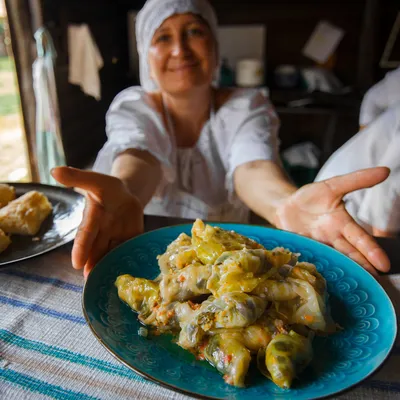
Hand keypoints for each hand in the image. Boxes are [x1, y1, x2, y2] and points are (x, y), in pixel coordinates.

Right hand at [51, 167, 143, 277]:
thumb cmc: (107, 188)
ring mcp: (116, 239)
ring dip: (108, 268)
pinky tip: (130, 276)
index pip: (85, 235)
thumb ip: (78, 178)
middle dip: (93, 266)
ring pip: (111, 255)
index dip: (81, 248)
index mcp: (93, 219)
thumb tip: (54, 170)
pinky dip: (129, 262)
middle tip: (90, 282)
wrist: (126, 195)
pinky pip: (129, 252)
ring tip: (106, 284)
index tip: (76, 264)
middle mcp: (102, 233)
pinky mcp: (130, 241)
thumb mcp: (95, 180)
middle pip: (97, 251)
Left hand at [274, 167, 390, 275]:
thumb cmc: (311, 197)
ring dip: (345, 272)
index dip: (371, 251)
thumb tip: (385, 170)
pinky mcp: (303, 251)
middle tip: (376, 283)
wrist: (285, 206)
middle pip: (350, 255)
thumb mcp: (332, 185)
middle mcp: (333, 239)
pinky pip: (312, 262)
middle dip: (363, 268)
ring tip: (355, 285)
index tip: (384, 265)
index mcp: (342, 224)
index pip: (360, 239)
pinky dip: (319, 270)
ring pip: (334, 261)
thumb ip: (356, 180)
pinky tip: (324, 282)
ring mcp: (318, 247)